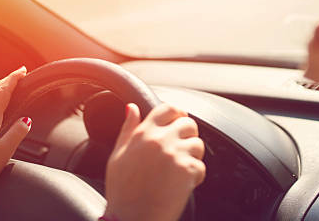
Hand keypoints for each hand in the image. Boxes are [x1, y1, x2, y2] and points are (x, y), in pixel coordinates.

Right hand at [103, 103, 205, 220]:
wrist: (131, 220)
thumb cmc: (122, 192)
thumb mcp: (118, 156)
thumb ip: (127, 129)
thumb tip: (131, 107)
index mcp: (143, 134)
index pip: (168, 108)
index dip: (177, 113)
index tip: (179, 121)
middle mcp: (160, 140)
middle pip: (188, 123)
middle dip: (188, 134)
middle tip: (182, 148)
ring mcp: (175, 155)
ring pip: (198, 144)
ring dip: (193, 156)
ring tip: (180, 169)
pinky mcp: (187, 171)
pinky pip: (200, 166)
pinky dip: (195, 176)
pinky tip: (181, 184)